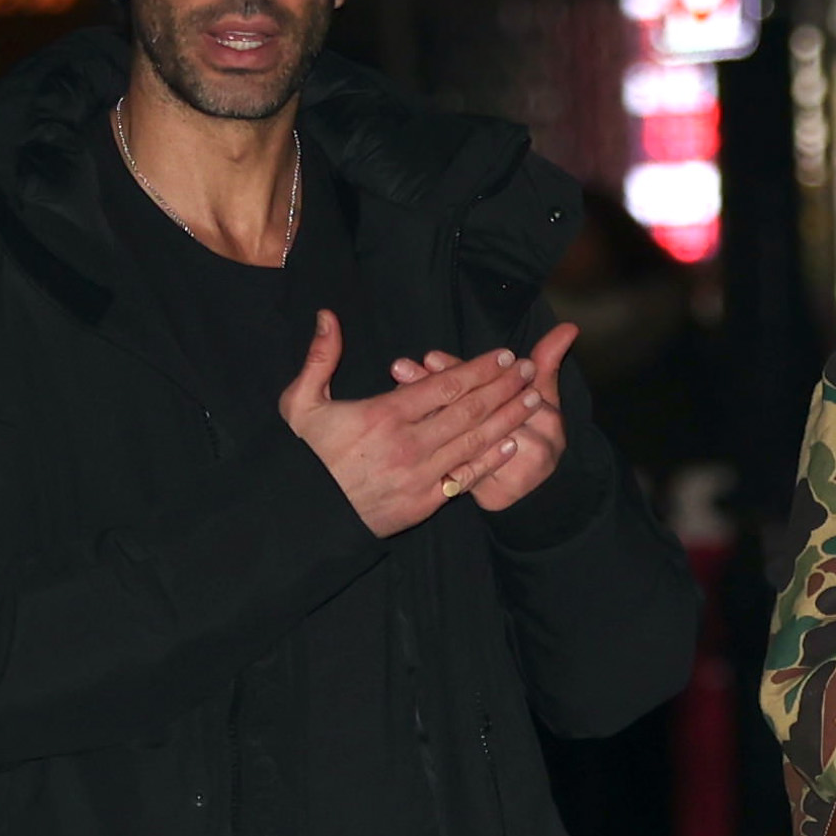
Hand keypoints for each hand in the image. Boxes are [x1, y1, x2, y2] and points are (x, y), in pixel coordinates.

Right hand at [278, 311, 537, 535]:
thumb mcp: (301, 404)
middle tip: (529, 371)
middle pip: (468, 410)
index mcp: (384, 414)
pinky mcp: (425, 502)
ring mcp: (420, 474)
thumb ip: (319, 358)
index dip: (479, 369)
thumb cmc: (305, 459)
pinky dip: (490, 459)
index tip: (504, 356)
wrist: (306, 518)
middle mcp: (409, 443)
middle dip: (503, 388)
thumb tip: (326, 316)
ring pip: (474, 441)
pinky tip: (511, 442)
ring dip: (507, 418)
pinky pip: (466, 477)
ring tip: (533, 400)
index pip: (444, 385)